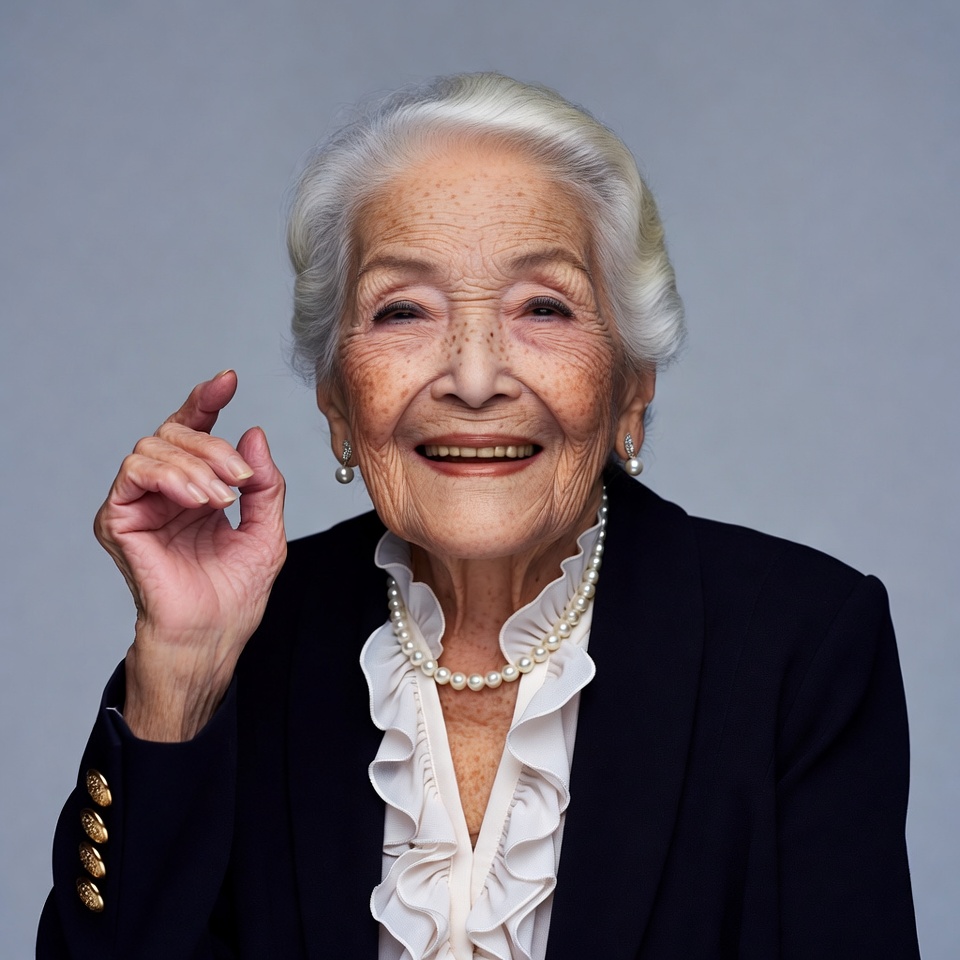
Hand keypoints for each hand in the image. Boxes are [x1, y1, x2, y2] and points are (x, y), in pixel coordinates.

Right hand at [95, 370, 286, 740]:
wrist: (212, 634)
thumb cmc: (235, 593)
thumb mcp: (266, 529)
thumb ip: (264, 483)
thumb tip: (252, 432)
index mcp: (196, 489)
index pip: (194, 432)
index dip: (207, 401)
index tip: (229, 379)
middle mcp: (165, 491)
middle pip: (177, 435)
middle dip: (214, 448)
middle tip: (241, 479)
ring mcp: (139, 503)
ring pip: (155, 447)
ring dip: (196, 465)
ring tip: (223, 498)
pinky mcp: (119, 518)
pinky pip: (135, 473)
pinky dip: (171, 477)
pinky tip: (200, 499)